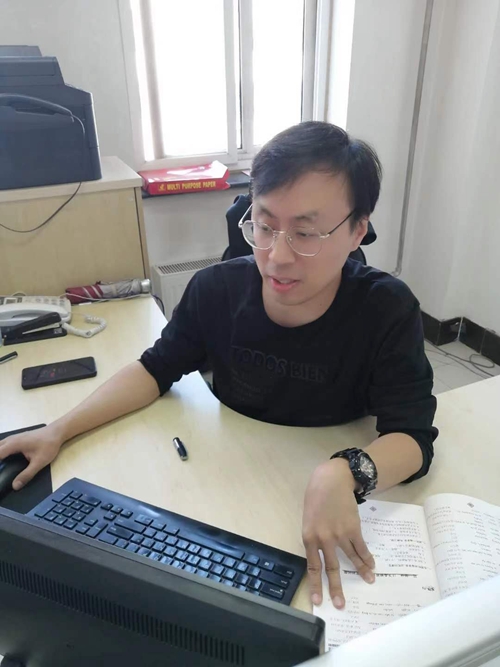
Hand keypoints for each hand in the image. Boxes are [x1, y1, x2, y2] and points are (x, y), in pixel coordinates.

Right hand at [0, 424, 63, 490]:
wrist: (56, 432)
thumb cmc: (48, 445)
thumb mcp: (39, 462)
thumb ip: (27, 475)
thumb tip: (15, 486)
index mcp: (13, 444)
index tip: (0, 474)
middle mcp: (10, 439)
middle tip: (2, 471)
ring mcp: (13, 437)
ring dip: (0, 454)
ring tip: (3, 467)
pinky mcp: (17, 438)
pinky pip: (4, 445)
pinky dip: (2, 452)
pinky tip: (6, 460)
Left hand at [302, 458, 374, 608]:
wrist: (331, 480)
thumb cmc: (316, 498)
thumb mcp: (309, 519)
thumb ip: (314, 537)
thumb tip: (322, 554)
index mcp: (308, 537)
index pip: (312, 567)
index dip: (316, 584)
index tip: (319, 600)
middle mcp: (323, 539)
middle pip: (331, 568)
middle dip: (336, 588)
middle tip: (340, 604)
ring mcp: (339, 534)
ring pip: (350, 559)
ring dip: (360, 572)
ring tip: (369, 582)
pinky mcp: (353, 528)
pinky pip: (360, 548)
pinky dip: (366, 558)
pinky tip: (371, 565)